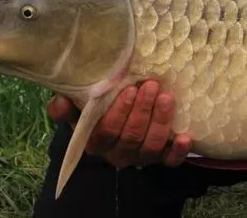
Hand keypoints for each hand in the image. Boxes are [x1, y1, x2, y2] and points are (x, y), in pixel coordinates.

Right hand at [46, 79, 192, 167]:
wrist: (115, 123)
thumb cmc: (97, 111)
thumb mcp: (79, 108)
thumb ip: (66, 107)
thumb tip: (61, 101)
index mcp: (96, 143)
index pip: (107, 131)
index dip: (120, 112)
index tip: (130, 89)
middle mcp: (118, 154)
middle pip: (132, 137)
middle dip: (143, 110)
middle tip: (151, 85)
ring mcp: (140, 157)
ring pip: (151, 146)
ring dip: (160, 121)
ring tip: (167, 97)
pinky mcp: (160, 158)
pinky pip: (170, 161)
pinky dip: (179, 151)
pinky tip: (186, 137)